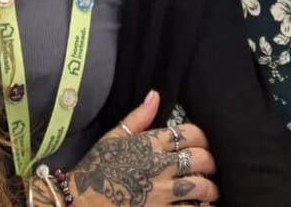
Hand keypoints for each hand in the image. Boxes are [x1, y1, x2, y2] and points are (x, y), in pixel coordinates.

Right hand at [68, 90, 218, 205]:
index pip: (190, 133)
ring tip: (211, 191)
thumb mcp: (112, 138)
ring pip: (201, 187)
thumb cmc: (96, 169)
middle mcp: (159, 166)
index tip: (204, 144)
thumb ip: (138, 117)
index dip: (202, 138)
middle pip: (201, 159)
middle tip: (211, 167)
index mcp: (150, 144)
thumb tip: (155, 94)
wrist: (79, 202)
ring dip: (211, 189)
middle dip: (211, 162)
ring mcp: (161, 193)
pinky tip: (203, 206)